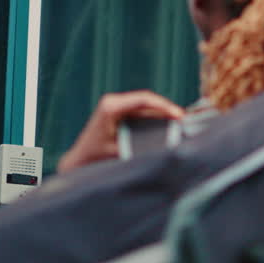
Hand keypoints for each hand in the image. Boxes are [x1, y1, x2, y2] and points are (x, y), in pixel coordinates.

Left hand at [58, 91, 184, 172]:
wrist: (79, 162)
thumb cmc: (94, 158)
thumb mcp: (119, 152)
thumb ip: (140, 146)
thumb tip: (164, 145)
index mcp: (111, 107)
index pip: (143, 100)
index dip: (164, 106)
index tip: (178, 115)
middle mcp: (112, 102)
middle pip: (146, 101)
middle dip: (166, 109)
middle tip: (184, 119)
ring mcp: (115, 105)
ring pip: (145, 105)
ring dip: (162, 112)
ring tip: (180, 120)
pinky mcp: (118, 112)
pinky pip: (140, 111)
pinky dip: (154, 116)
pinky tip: (167, 123)